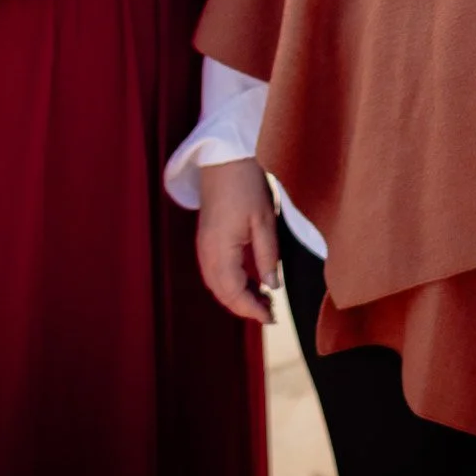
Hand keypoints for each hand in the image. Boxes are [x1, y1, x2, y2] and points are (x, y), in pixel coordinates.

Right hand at [196, 159, 279, 324]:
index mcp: (219, 250)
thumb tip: (271, 286)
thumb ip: (267, 256)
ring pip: (218, 285)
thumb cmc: (245, 184)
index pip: (234, 293)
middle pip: (223, 293)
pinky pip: (216, 272)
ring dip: (238, 296)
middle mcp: (206, 253)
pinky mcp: (206, 240)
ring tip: (264, 300)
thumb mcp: (264, 220)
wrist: (224, 158)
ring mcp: (203, 246)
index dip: (252, 310)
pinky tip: (250, 282)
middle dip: (245, 307)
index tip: (272, 318)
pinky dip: (232, 283)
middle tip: (271, 313)